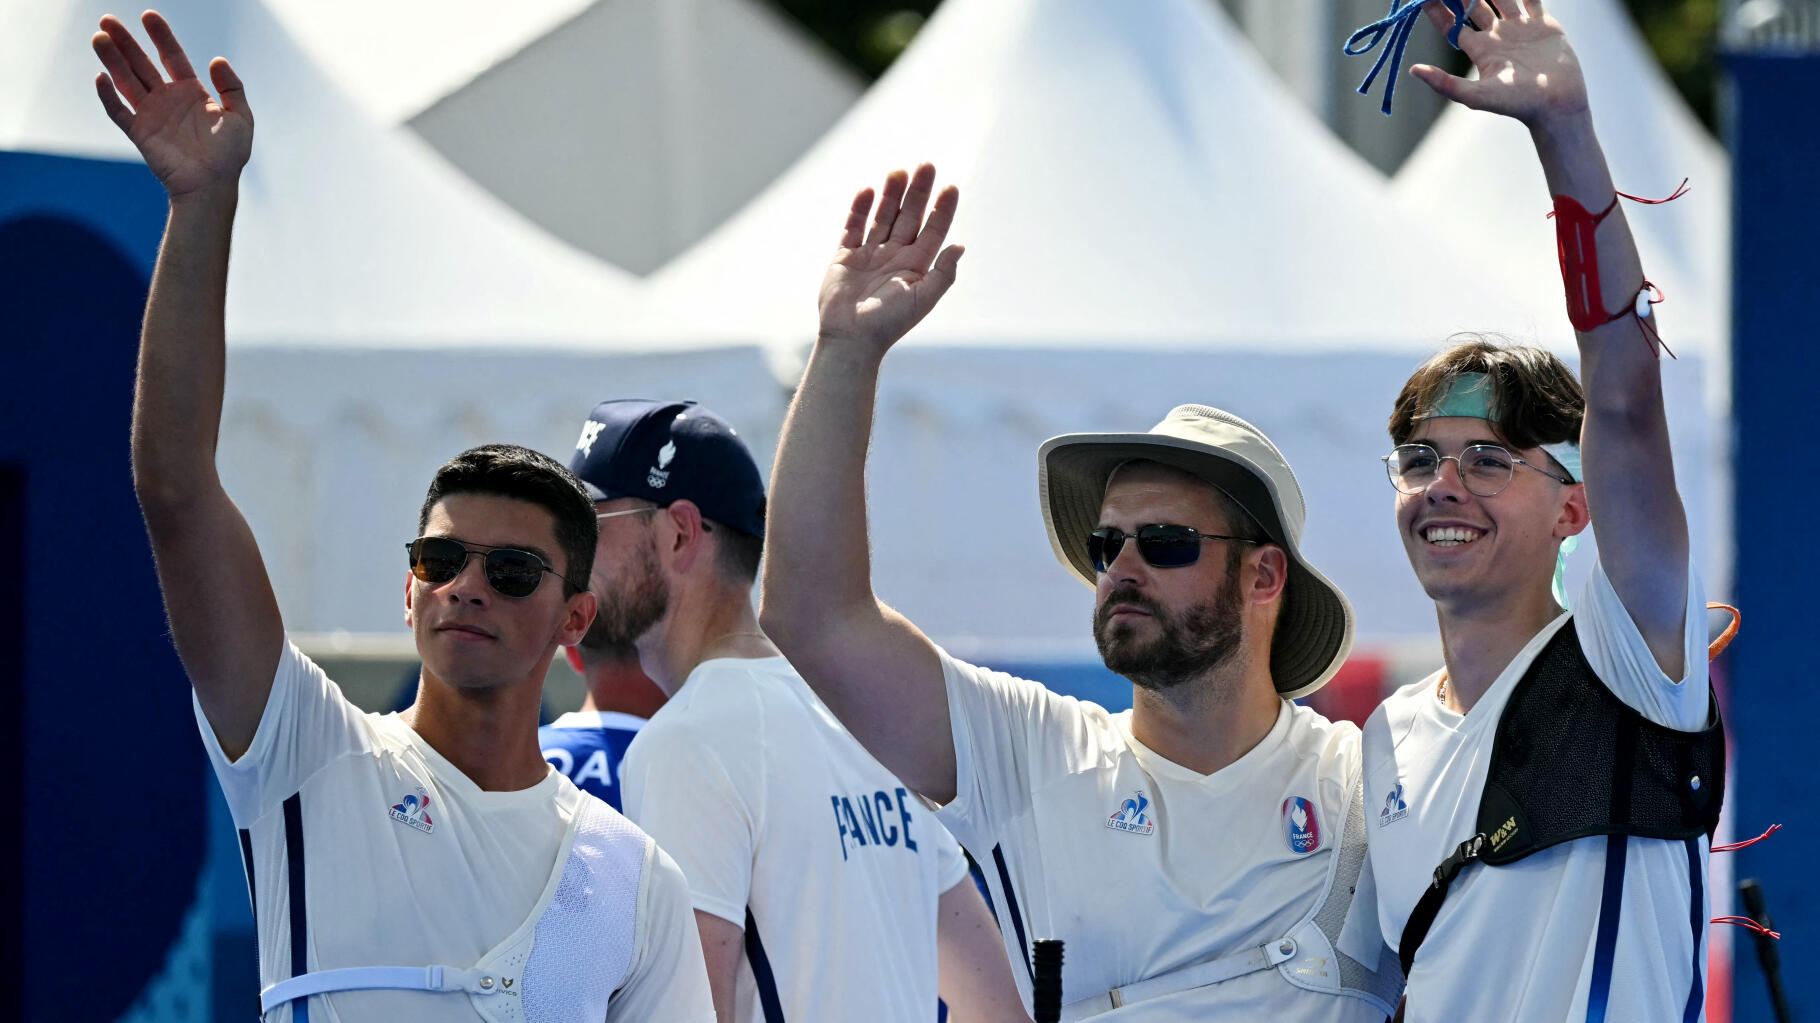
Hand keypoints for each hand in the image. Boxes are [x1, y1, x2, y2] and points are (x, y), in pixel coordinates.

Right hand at [93, 11, 252, 199]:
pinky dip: (108, 96)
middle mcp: (168, 99)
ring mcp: (151, 114)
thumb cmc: (229, 155)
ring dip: (112, 60)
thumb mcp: (241, 117)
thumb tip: (216, 59)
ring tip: (99, 38)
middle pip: (142, 64)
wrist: (213, 185)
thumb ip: (232, 87)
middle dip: (126, 42)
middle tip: (108, 20)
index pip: (172, 57)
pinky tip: (100, 77)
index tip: (148, 16)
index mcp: (191, 92)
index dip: (161, 36)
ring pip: (126, 81)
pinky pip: (119, 111)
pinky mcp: (140, 133)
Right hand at [817, 164, 962, 351]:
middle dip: (918, 192)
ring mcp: (869, 255)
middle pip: (909, 217)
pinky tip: (867, 190)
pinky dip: (859, 209)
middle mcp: (894, 257)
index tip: (950, 186)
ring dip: (890, 194)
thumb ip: (943, 273)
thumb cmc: (890, 323)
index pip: (933, 230)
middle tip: (926, 165)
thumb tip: (961, 246)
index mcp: (916, 267)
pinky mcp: (845, 257)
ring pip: (882, 216)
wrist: (852, 339)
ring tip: (898, 171)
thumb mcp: (923, 298)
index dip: (942, 209)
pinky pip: (853, 227)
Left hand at [1411, 0, 1589, 127]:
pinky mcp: (1543, 24)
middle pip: (1472, 6)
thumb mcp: (1475, 95)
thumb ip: (1444, 83)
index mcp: (1479, 49)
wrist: (1557, 104)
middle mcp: (1496, 36)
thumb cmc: (1516, 103)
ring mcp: (1519, 28)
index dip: (1437, 9)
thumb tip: (1412, 70)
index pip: (1451, 24)